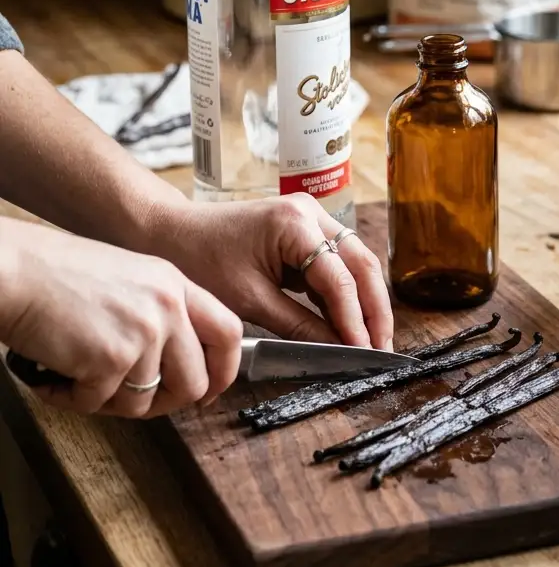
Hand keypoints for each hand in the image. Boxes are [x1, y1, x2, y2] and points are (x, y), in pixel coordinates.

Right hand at [0, 218, 242, 416]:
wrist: (18, 270)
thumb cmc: (62, 274)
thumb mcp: (134, 279)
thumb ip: (163, 313)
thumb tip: (177, 364)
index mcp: (177, 285)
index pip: (229, 333)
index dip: (224, 371)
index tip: (209, 391)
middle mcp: (168, 307)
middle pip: (195, 382)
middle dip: (164, 403)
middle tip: (133, 402)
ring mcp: (143, 333)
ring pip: (144, 401)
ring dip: (109, 402)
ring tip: (80, 381)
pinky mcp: (110, 358)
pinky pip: (99, 403)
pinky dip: (73, 399)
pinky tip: (55, 378)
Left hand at [155, 194, 393, 349]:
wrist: (169, 233)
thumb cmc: (199, 261)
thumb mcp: (248, 300)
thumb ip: (299, 326)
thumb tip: (337, 352)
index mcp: (295, 224)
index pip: (339, 278)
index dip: (355, 320)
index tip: (365, 353)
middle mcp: (311, 213)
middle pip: (361, 263)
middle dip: (374, 310)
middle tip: (381, 350)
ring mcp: (312, 218)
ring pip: (356, 263)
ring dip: (365, 302)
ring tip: (372, 341)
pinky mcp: (307, 231)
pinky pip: (338, 264)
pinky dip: (346, 295)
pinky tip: (351, 323)